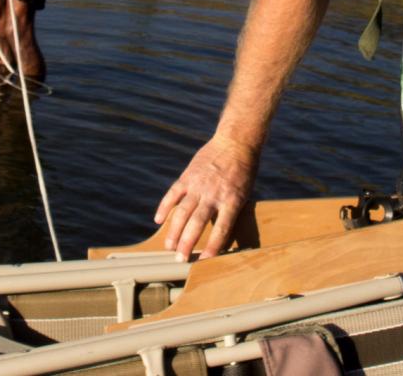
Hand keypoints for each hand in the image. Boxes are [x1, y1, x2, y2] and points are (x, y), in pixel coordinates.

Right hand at [154, 135, 259, 260]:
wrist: (236, 142)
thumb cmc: (244, 171)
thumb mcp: (244, 193)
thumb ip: (230, 211)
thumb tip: (220, 233)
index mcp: (231, 200)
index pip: (221, 229)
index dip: (212, 247)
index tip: (202, 261)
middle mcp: (213, 194)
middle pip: (197, 223)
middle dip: (187, 243)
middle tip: (180, 260)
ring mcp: (199, 184)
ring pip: (182, 211)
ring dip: (174, 231)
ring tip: (169, 247)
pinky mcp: (188, 175)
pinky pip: (173, 193)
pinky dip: (165, 207)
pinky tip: (158, 220)